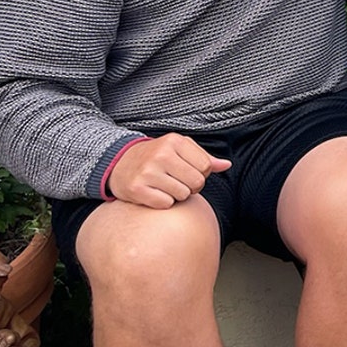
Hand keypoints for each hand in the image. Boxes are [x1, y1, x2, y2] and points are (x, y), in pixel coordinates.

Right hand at [108, 134, 230, 208]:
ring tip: (165, 186)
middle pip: (197, 182)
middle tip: (177, 181)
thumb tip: (227, 165)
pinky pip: (166, 204)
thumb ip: (205, 158)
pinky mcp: (136, 189)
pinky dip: (163, 202)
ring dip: (177, 195)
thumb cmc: (157, 157)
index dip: (201, 174)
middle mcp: (160, 155)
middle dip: (192, 186)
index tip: (188, 172)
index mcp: (174, 141)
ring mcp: (147, 172)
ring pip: (182, 195)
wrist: (119, 163)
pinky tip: (154, 193)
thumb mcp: (180, 150)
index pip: (206, 167)